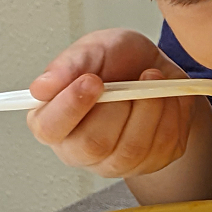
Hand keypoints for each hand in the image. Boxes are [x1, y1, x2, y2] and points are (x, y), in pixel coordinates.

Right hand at [26, 28, 197, 177]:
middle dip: (119, 107)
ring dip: (149, 108)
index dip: (71, 106)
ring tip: (153, 78)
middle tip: (133, 79)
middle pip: (94, 145)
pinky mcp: (152, 162)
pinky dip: (171, 113)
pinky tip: (166, 94)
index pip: (50, 128)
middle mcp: (80, 151)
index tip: (92, 80)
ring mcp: (116, 162)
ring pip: (132, 149)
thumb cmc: (116, 61)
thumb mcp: (92, 49)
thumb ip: (67, 65)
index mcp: (53, 122)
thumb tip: (40, 88)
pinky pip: (164, 146)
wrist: (154, 67)